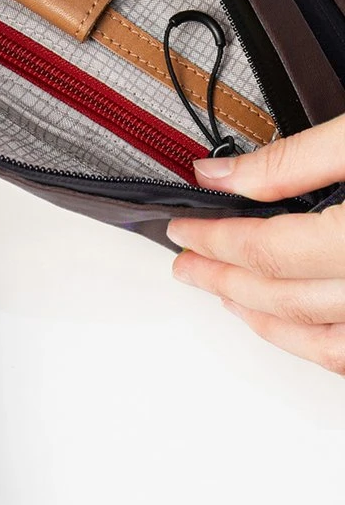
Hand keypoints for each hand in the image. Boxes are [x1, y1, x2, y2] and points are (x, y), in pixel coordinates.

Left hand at [167, 113, 344, 373]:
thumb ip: (291, 161)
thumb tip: (217, 175)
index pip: (266, 250)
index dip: (214, 240)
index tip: (181, 230)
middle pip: (285, 299)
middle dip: (224, 281)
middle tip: (185, 266)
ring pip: (323, 343)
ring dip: (266, 322)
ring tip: (226, 296)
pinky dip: (315, 341)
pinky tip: (294, 323)